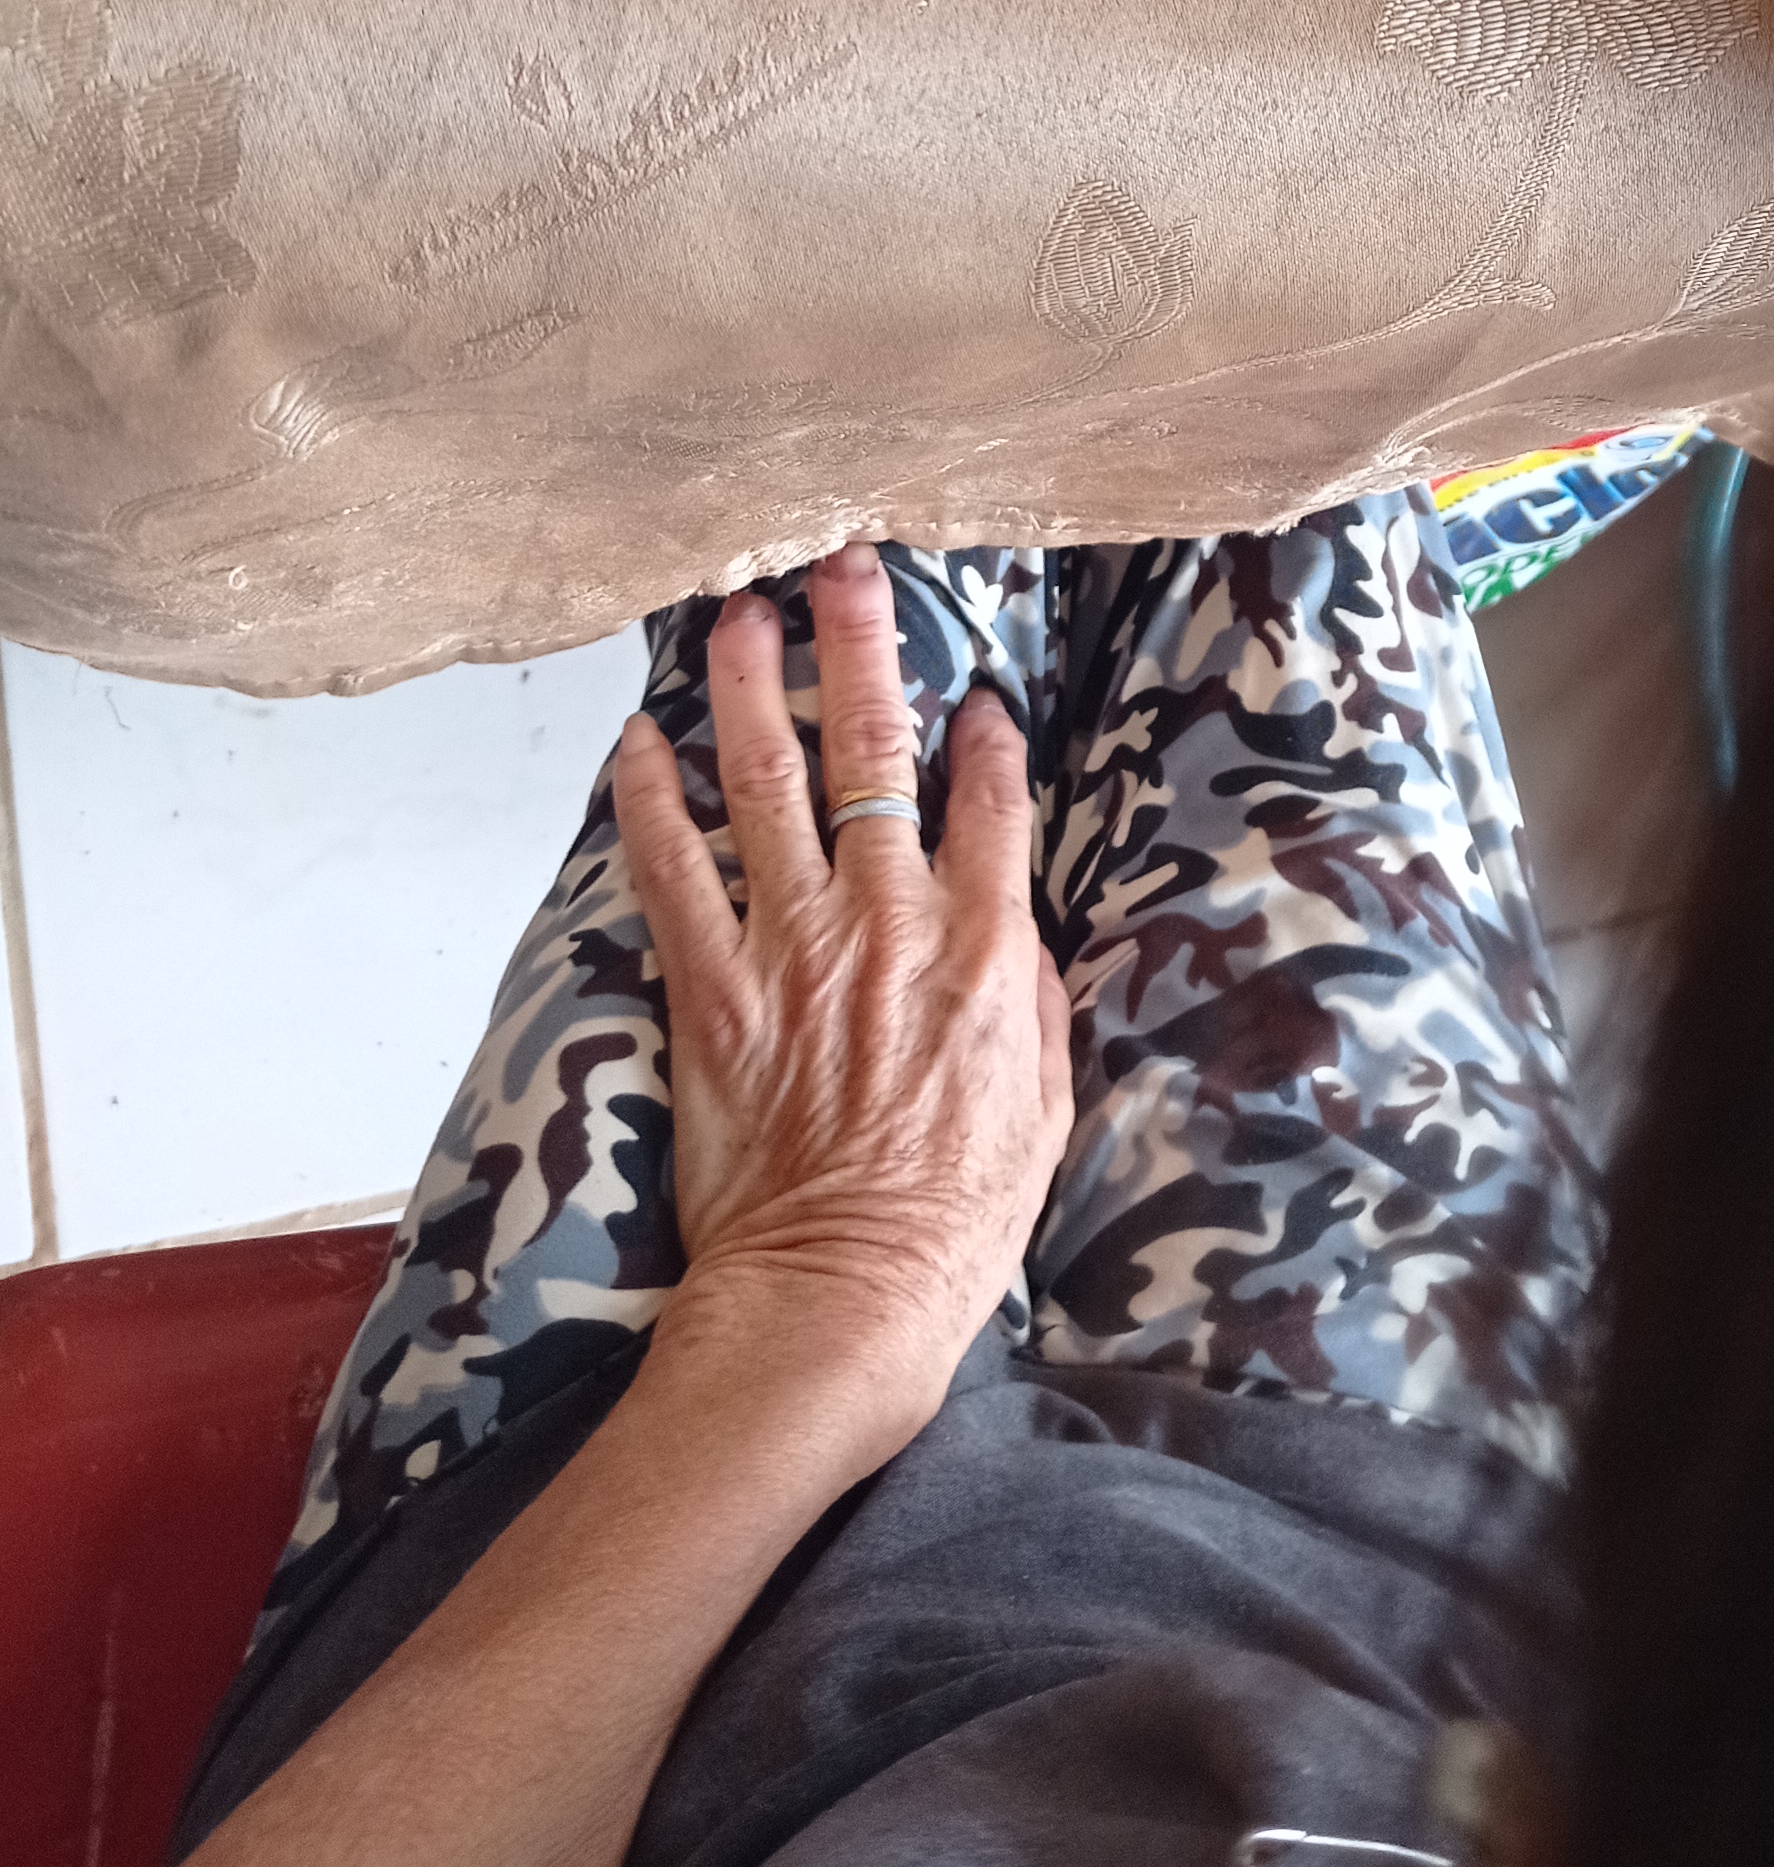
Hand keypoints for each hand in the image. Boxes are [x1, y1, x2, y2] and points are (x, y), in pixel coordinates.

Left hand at [613, 545, 1072, 1473]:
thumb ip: (1031, 995)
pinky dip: (649, 804)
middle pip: (876, 752)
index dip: (983, 734)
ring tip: (733, 615)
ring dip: (748, 689)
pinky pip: (673, 874)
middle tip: (841, 567)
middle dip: (860, 646)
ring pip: (769, 785)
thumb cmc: (955, 1221)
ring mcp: (796, 950)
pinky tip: (634, 743)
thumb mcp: (1046, 1103)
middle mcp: (892, 924)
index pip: (991, 801)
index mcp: (987, 950)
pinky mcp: (715, 993)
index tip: (974, 690)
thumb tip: (1015, 926)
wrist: (841, 1298)